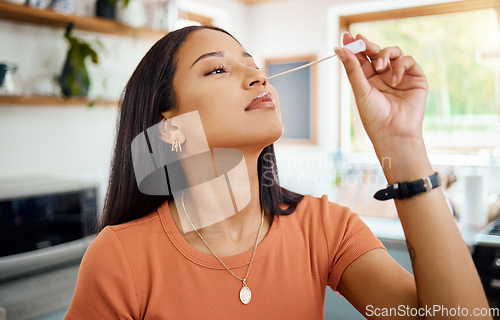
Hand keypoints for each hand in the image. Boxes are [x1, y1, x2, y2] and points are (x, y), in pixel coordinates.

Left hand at [334, 33, 427, 150]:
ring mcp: (399, 75)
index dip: (354, 47)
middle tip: (360, 41)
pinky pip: (408, 61)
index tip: (346, 36)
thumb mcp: (361, 90)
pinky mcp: (415, 78)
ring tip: (380, 68)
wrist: (394, 133)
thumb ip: (353, 69)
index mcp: (368, 80)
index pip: (361, 58)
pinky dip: (400, 66)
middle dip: (367, 45)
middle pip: (376, 52)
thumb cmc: (374, 117)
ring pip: (393, 52)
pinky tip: (394, 80)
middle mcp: (384, 76)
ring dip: (384, 55)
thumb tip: (339, 49)